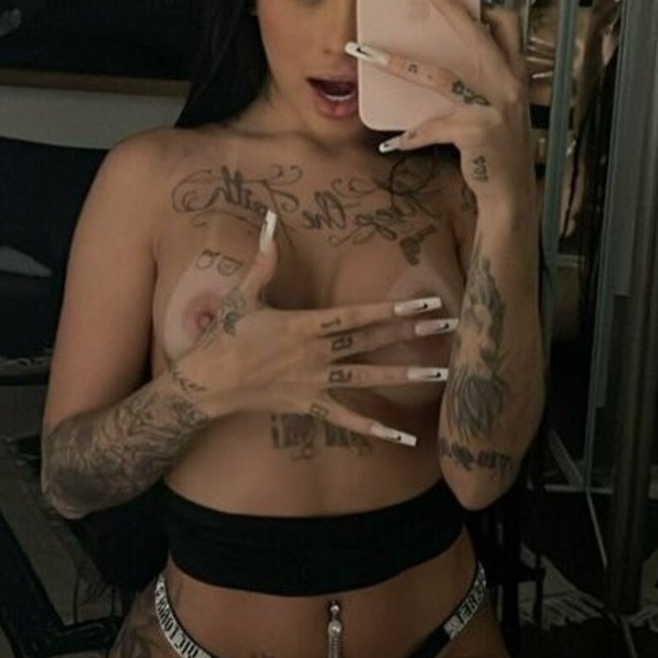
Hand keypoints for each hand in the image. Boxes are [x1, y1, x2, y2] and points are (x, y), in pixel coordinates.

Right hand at [176, 218, 452, 445]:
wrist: (209, 383)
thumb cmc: (226, 335)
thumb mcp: (244, 293)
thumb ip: (264, 259)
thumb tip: (270, 220)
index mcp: (304, 326)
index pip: (357, 315)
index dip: (392, 308)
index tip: (424, 302)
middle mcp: (316, 355)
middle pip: (372, 342)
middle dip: (412, 333)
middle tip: (449, 327)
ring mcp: (316, 383)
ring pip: (368, 378)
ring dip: (405, 375)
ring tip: (440, 374)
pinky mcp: (311, 406)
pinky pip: (348, 419)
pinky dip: (375, 429)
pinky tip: (404, 437)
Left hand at [346, 0, 536, 205]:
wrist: (512, 194)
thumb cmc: (496, 148)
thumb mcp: (497, 107)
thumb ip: (478, 81)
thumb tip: (438, 59)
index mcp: (513, 72)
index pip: (506, 22)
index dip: (482, 1)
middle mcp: (507, 83)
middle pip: (471, 30)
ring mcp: (493, 107)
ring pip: (438, 76)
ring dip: (397, 63)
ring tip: (364, 52)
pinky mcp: (475, 132)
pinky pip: (430, 127)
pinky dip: (409, 136)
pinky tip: (392, 143)